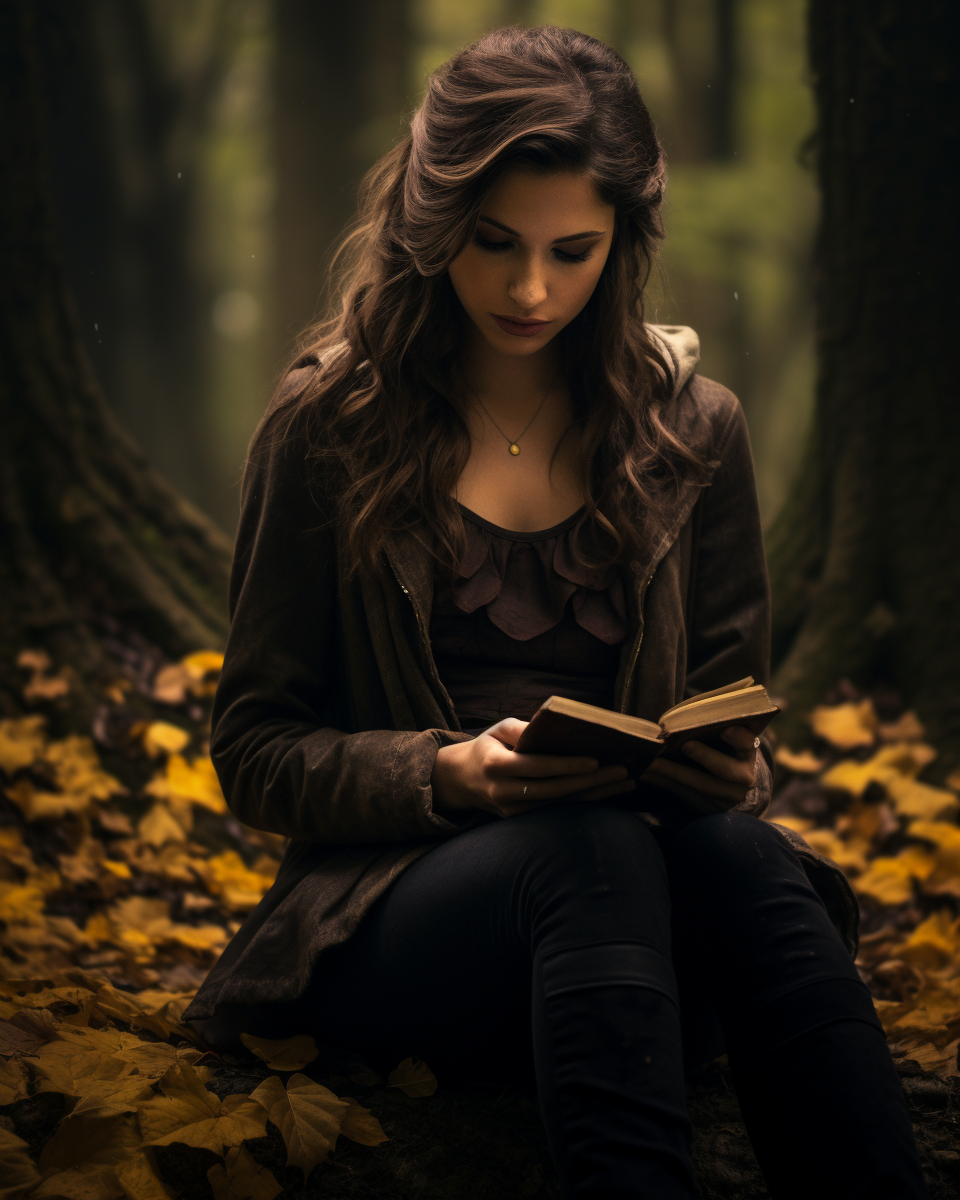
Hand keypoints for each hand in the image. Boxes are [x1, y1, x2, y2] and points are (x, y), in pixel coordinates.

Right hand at [431, 717, 635, 817]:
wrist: (462, 780)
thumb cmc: (488, 747)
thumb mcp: (498, 729)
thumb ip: (524, 729)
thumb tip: (555, 727)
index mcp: (496, 766)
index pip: (537, 767)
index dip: (567, 765)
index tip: (595, 760)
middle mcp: (503, 792)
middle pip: (555, 790)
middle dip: (591, 782)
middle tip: (622, 771)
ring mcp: (513, 811)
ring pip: (560, 805)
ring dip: (595, 795)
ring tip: (625, 783)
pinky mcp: (521, 820)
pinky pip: (557, 812)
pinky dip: (584, 802)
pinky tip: (607, 793)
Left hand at [640, 725, 758, 808]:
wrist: (734, 794)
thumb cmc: (724, 755)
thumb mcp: (728, 746)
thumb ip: (716, 732)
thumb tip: (683, 716)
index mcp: (747, 755)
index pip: (748, 743)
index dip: (739, 737)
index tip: (726, 730)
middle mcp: (743, 777)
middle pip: (726, 769)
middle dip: (705, 756)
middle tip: (686, 745)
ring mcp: (728, 797)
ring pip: (700, 785)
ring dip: (671, 771)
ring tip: (649, 762)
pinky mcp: (710, 809)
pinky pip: (684, 794)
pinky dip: (663, 782)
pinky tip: (646, 774)